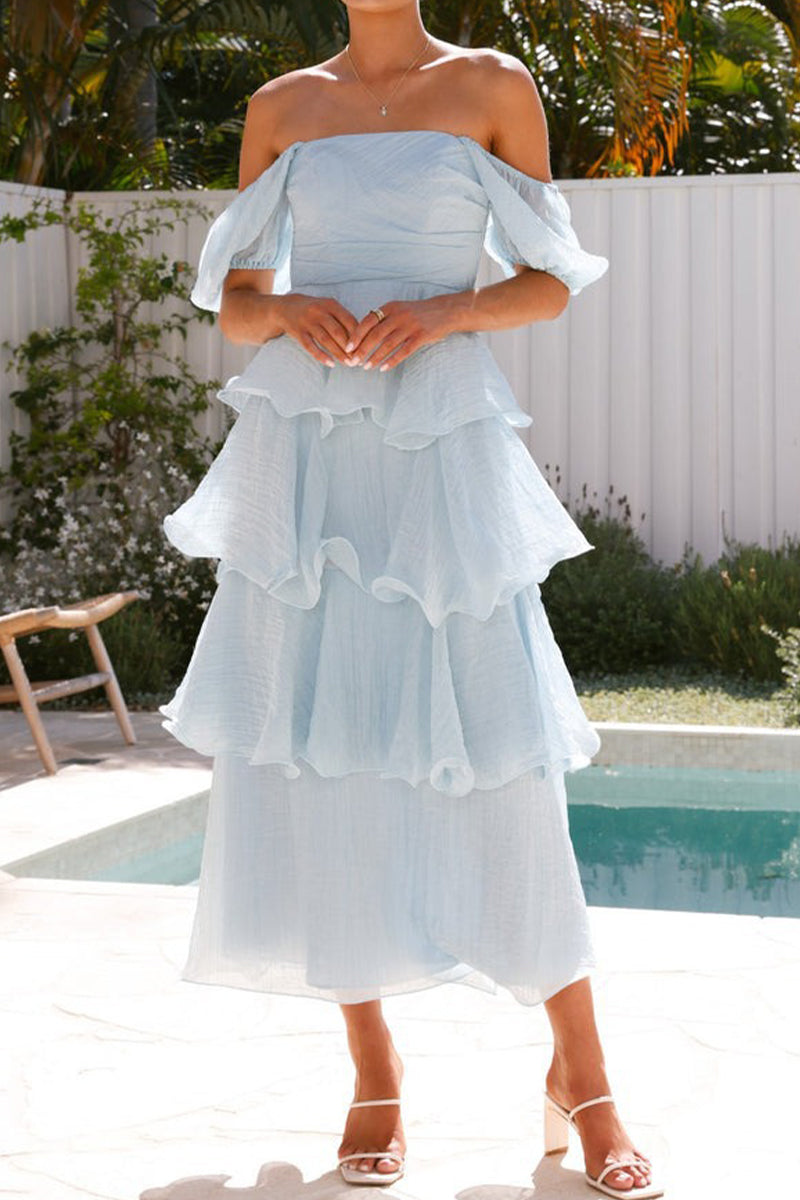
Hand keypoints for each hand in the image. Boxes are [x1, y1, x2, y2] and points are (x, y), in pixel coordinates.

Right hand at [278, 293, 358, 367]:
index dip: (358, 335)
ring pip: (325, 340)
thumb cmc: (314, 310)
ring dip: (338, 353)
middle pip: (338, 332)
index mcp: (330, 304)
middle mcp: (319, 311)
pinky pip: (310, 346)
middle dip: (350, 348)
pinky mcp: (298, 332)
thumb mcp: (328, 308)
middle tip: (358, 360)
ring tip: (348, 363)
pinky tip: (331, 363)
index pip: (348, 320)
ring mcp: (307, 322)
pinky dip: (321, 356)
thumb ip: (343, 319)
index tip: (365, 348)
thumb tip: (361, 338)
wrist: (285, 307)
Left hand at [344, 297, 458, 371]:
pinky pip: (403, 351)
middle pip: (375, 335)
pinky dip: (392, 361)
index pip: (368, 321)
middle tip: (353, 361)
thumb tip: (362, 332)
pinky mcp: (421, 336)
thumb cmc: (418, 313)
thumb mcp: (399, 309)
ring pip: (388, 344)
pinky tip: (383, 368)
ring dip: (375, 357)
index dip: (356, 335)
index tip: (347, 347)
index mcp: (390, 308)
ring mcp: (411, 326)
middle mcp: (399, 315)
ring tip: (366, 367)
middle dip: (362, 349)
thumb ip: (383, 319)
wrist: (444, 311)